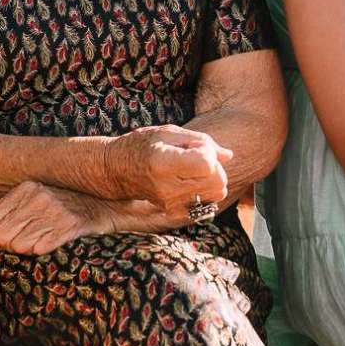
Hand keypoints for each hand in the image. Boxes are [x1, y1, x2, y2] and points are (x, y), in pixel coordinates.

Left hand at [0, 182, 118, 253]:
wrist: (106, 207)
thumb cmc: (64, 207)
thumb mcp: (30, 204)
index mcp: (25, 188)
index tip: (4, 241)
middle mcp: (38, 197)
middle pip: (1, 237)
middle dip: (7, 247)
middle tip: (21, 245)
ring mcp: (55, 211)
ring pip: (18, 246)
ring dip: (26, 250)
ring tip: (38, 242)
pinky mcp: (69, 226)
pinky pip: (39, 249)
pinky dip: (41, 252)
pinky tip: (49, 244)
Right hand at [104, 124, 230, 215]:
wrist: (116, 170)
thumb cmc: (141, 145)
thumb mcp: (168, 132)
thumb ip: (201, 141)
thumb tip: (228, 155)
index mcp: (164, 163)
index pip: (207, 165)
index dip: (209, 153)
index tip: (195, 147)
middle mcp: (168, 188)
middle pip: (217, 181)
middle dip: (215, 166)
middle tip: (196, 157)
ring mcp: (171, 204)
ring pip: (217, 194)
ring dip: (212, 179)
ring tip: (192, 169)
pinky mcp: (174, 213)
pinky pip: (207, 203)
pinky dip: (206, 191)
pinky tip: (191, 181)